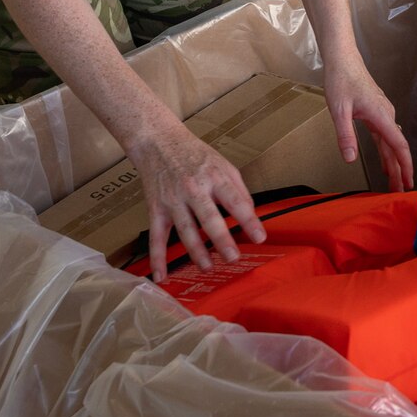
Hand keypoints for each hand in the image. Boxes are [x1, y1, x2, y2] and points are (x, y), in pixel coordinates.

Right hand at [130, 119, 266, 282]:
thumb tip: (250, 214)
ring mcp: (173, 201)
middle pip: (209, 218)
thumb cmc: (195, 154)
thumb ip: (238, 189)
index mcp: (215, 177)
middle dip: (222, 239)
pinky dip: (157, 258)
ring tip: (208, 267)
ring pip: (185, 231)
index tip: (260, 237)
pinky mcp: (156, 209)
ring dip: (196, 252)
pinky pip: (156, 237)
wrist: (158, 141)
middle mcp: (194, 189)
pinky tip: (162, 276)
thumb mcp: (223, 164)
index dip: (249, 220)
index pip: (236, 201)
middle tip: (233, 258)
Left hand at [324, 59, 413, 192]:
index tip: (409, 181)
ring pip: (391, 144)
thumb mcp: (339, 110)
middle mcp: (386, 115)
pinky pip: (385, 137)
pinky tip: (384, 164)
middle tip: (400, 191)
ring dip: (393, 164)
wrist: (343, 59)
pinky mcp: (377, 113)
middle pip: (397, 148)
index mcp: (381, 115)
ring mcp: (383, 114)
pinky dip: (386, 152)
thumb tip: (350, 159)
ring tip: (394, 183)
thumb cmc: (341, 80)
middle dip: (400, 171)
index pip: (399, 145)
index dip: (405, 165)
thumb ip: (346, 135)